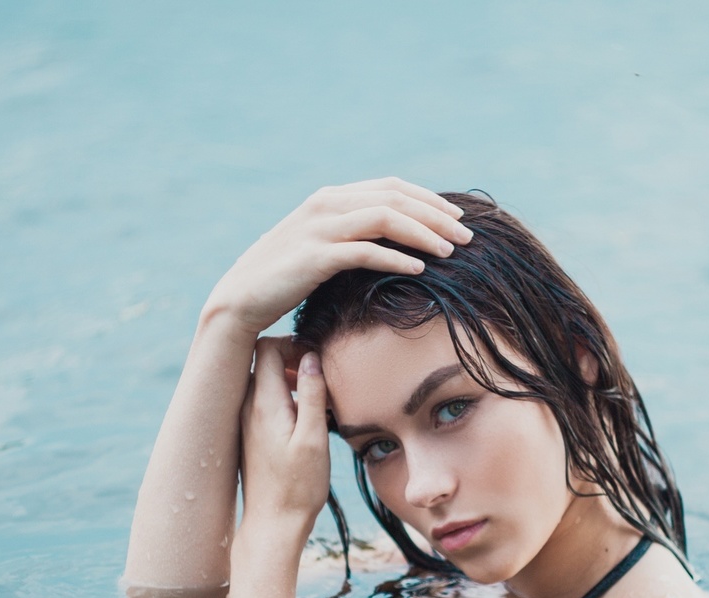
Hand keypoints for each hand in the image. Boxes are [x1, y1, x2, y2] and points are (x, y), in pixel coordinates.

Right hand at [204, 177, 472, 334]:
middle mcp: (326, 205)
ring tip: (451, 252)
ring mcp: (319, 228)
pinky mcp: (314, 257)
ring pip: (384, 218)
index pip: (391, 187)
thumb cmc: (286, 280)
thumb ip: (353, 235)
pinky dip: (396, 257)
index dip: (429, 200)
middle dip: (436, 215)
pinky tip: (420, 269)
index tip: (458, 218)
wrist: (241, 299)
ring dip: (423, 233)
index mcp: (331, 198)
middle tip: (467, 236)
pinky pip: (365, 251)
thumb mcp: (323, 249)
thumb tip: (394, 241)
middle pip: (394, 198)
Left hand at [240, 335, 329, 533]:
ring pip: (264, 381)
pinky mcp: (251, 435)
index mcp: (263, 403)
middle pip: (263, 360)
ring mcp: (246, 421)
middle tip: (320, 377)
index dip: (292, 343)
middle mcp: (247, 408)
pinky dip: (284, 397)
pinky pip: (264, 401)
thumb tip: (310, 357)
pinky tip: (304, 418)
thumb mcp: (313, 438)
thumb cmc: (298, 486)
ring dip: (290, 379)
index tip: (316, 359)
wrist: (274, 524)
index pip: (265, 347)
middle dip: (292, 358)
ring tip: (317, 397)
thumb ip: (312, 394)